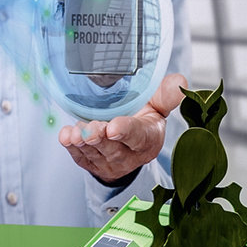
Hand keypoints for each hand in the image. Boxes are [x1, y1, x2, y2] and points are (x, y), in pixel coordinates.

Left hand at [60, 74, 184, 187]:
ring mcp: (110, 162)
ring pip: (95, 154)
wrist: (127, 134)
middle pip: (114, 150)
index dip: (127, 132)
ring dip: (83, 144)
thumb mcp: (158, 102)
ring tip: (75, 133)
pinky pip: (81, 158)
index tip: (114, 127)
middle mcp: (130, 155)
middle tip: (91, 129)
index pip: (139, 137)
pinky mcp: (93, 164)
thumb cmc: (144, 114)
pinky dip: (72, 148)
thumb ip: (167, 93)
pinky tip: (66, 136)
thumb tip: (180, 82)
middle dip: (101, 140)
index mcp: (149, 139)